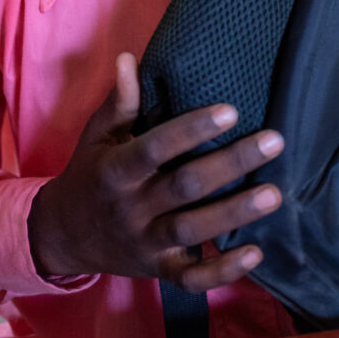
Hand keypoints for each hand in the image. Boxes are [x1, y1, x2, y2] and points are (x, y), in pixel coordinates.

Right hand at [28, 52, 282, 292]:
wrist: (64, 236)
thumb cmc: (91, 174)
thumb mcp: (96, 136)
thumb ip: (119, 102)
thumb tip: (129, 58)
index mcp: (115, 170)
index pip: (155, 148)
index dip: (191, 130)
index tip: (230, 111)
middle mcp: (130, 208)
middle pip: (184, 187)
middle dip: (230, 164)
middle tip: (273, 141)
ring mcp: (145, 244)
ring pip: (193, 230)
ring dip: (235, 213)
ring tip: (274, 193)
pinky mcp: (158, 271)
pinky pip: (191, 279)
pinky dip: (223, 271)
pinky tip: (256, 252)